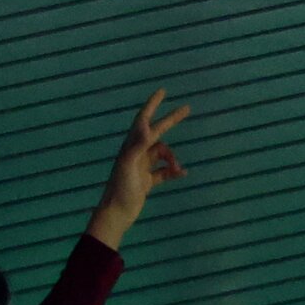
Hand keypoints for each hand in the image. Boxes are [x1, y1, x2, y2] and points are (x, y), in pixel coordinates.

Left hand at [87, 89, 190, 248]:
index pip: (143, 119)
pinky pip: (164, 172)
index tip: (163, 91)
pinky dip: (173, 171)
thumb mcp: (128, 165)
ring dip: (173, 159)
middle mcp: (136, 153)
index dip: (152, 104)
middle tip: (187, 108)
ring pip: (163, 155)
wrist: (117, 214)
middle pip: (157, 132)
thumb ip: (137, 145)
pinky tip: (182, 174)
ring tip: (178, 169)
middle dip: (171, 120)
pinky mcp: (146, 181)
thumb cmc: (120, 189)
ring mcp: (142, 167)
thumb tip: (146, 126)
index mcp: (131, 146)